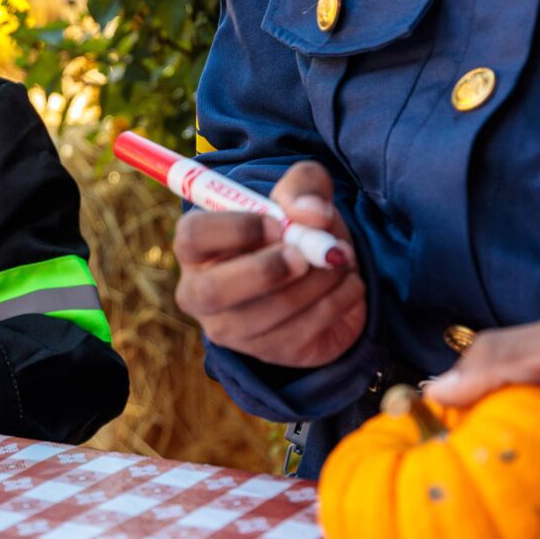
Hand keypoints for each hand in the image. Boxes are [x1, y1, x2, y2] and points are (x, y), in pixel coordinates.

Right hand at [172, 160, 366, 366]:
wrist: (322, 273)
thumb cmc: (296, 227)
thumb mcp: (302, 192)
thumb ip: (305, 186)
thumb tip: (312, 214)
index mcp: (196, 246)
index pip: (193, 237)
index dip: (237, 229)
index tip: (279, 224)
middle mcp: (201, 293)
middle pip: (213, 291)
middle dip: (267, 271)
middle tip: (305, 257)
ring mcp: (231, 329)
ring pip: (267, 314)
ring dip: (317, 283)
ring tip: (340, 261)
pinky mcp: (267, 352)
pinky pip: (302, 333)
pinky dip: (337, 304)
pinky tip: (346, 285)